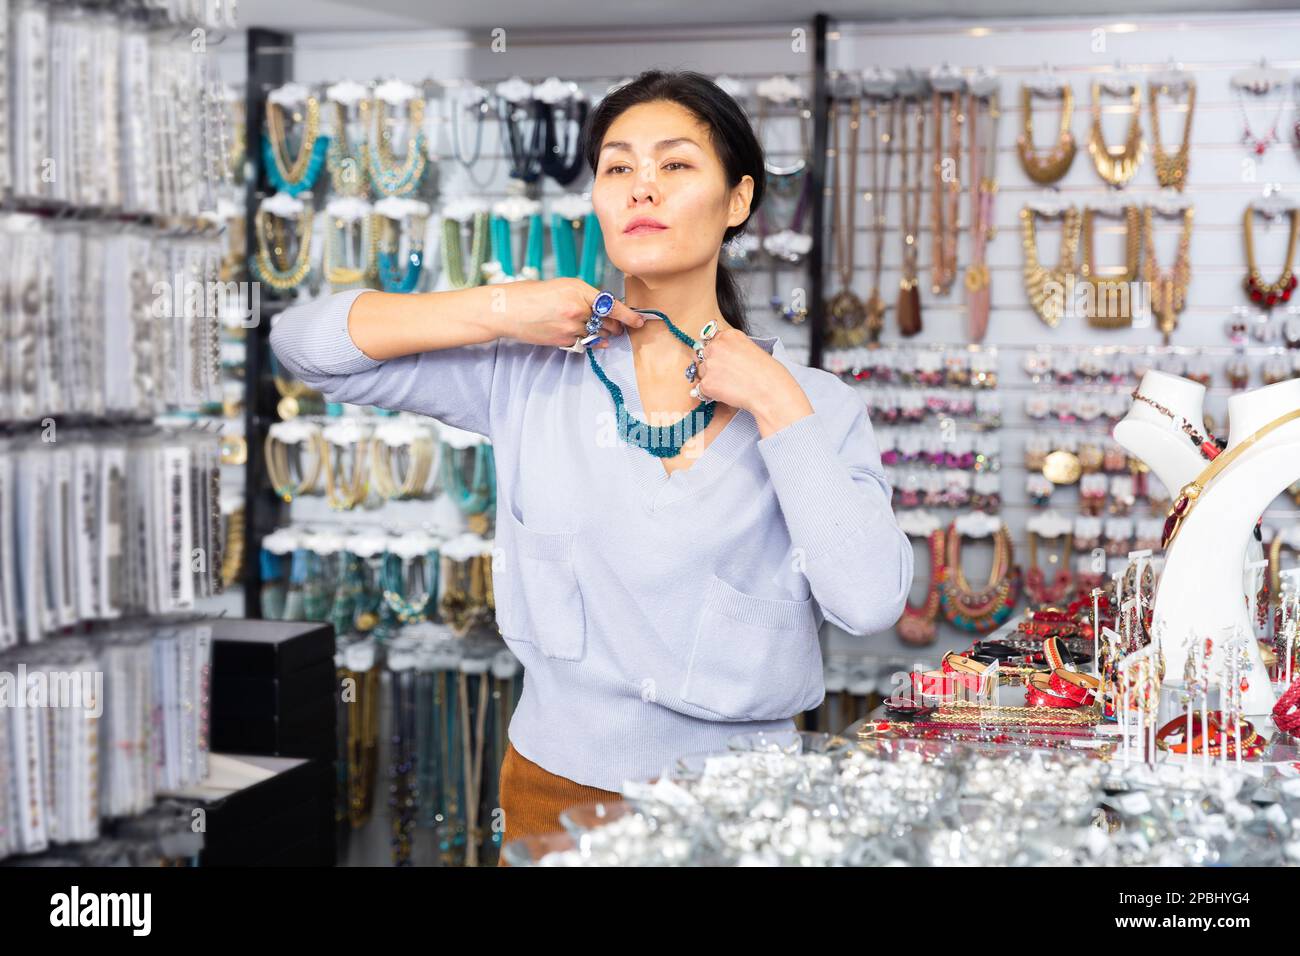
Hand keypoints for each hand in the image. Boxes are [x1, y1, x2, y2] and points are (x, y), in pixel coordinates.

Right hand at [485, 278, 645, 348]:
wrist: (508, 310)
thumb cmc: (533, 294)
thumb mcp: (563, 286)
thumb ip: (585, 296)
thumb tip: (606, 308)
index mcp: (579, 290)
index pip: (612, 305)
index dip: (629, 316)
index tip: (639, 321)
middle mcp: (577, 309)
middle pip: (609, 323)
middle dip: (617, 326)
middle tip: (620, 327)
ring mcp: (571, 327)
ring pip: (599, 335)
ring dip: (604, 335)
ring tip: (601, 331)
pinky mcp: (563, 341)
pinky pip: (585, 344)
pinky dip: (590, 341)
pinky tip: (588, 338)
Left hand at [693, 327, 812, 435]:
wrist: (771, 392)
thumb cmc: (769, 374)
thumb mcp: (752, 349)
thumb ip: (733, 349)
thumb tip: (722, 358)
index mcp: (729, 335)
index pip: (712, 340)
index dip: (718, 353)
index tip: (726, 362)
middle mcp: (716, 346)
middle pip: (703, 355)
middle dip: (712, 365)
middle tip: (728, 376)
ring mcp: (710, 364)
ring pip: (701, 372)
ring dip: (711, 379)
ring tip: (730, 386)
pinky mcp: (707, 383)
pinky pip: (701, 389)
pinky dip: (711, 394)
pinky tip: (727, 394)